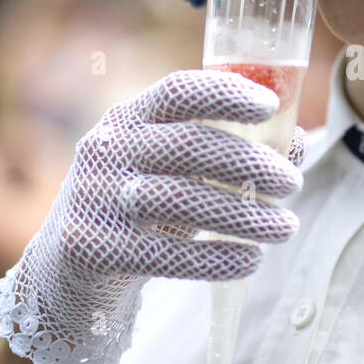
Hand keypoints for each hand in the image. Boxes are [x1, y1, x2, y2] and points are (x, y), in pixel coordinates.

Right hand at [0, 70, 304, 363]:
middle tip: (293, 184)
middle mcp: (107, 149)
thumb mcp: (175, 174)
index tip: (270, 105)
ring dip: (245, 216)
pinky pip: (166, 253)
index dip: (226, 93)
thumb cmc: (138, 212)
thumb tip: (297, 142)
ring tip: (286, 228)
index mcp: (129, 118)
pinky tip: (251, 260)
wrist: (67, 273)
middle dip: (251, 164)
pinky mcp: (91, 247)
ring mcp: (95, 197)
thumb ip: (229, 153)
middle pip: (190, 146)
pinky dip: (217, 258)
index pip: (178, 90)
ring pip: (183, 201)